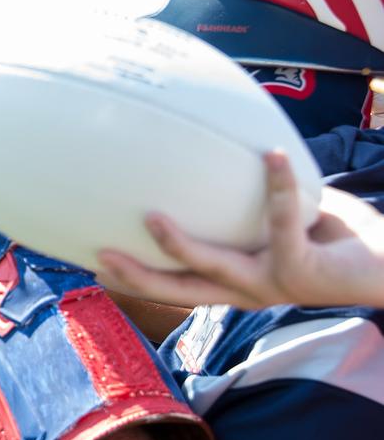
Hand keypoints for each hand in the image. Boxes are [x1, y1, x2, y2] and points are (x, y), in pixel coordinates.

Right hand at [97, 151, 383, 308]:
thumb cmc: (339, 235)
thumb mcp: (285, 218)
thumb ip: (252, 199)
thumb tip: (216, 148)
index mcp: (241, 282)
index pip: (180, 286)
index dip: (139, 281)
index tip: (99, 268)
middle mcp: (251, 290)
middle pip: (182, 289)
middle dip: (139, 277)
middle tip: (100, 256)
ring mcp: (274, 283)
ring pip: (214, 267)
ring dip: (179, 245)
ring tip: (151, 216)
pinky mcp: (303, 270)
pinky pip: (282, 222)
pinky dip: (277, 186)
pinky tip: (272, 155)